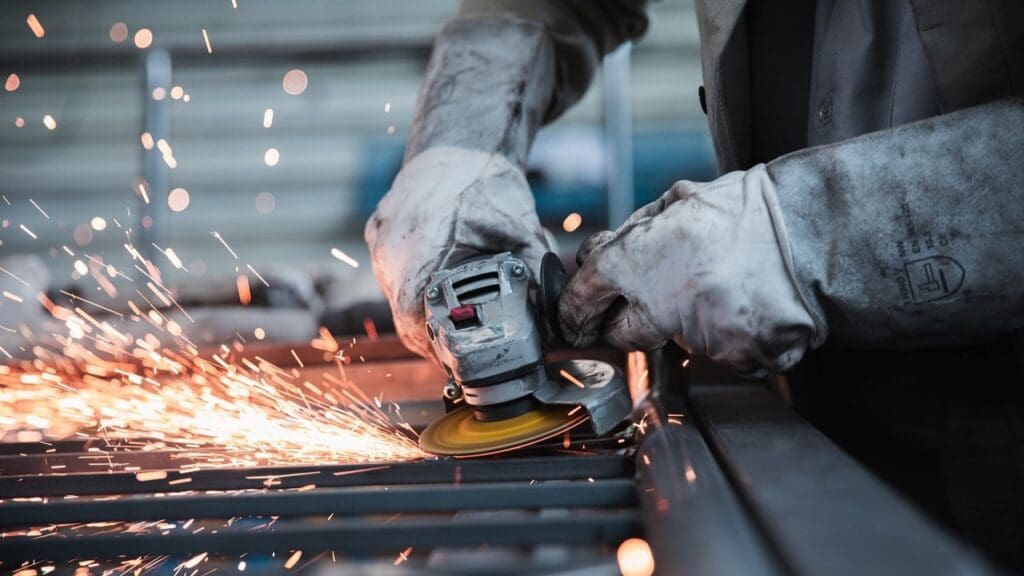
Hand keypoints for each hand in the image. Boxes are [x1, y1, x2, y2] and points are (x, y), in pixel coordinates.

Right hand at [365, 146, 552, 359]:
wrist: (460, 142)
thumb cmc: (487, 183)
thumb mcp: (521, 232)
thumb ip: (537, 278)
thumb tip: (556, 322)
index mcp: (419, 254)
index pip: (415, 323)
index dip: (435, 347)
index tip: (456, 357)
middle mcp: (390, 250)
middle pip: (404, 315)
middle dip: (432, 335)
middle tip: (461, 346)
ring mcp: (380, 240)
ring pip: (396, 295)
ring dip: (422, 311)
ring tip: (451, 320)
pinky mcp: (379, 231)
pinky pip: (392, 272)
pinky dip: (414, 285)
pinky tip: (436, 287)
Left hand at [558, 165, 821, 376]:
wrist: (816, 232)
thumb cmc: (747, 212)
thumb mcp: (675, 203)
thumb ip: (629, 236)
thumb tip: (595, 258)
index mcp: (638, 260)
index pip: (583, 298)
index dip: (573, 311)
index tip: (574, 320)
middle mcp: (663, 304)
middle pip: (622, 334)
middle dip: (629, 320)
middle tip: (658, 298)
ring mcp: (701, 338)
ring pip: (676, 342)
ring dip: (689, 323)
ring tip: (723, 286)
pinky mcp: (737, 360)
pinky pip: (719, 355)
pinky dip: (728, 337)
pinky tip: (746, 305)